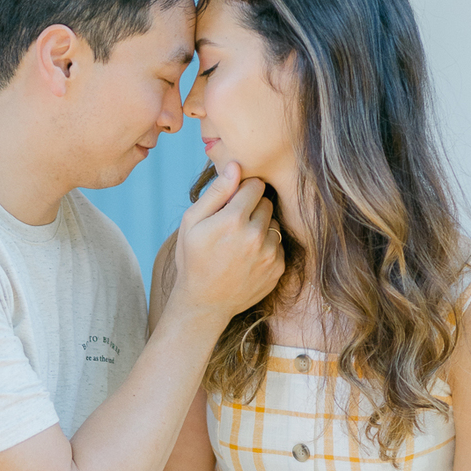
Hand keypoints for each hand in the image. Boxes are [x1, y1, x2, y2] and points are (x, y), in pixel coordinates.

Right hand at [172, 162, 284, 323]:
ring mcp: (269, 254)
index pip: (255, 184)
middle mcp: (256, 235)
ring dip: (262, 228)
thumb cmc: (193, 259)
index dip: (243, 191)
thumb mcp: (192, 222)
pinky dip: (267, 247)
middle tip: (234, 225)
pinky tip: (248, 258)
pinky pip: (278, 245)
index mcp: (233, 220)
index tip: (233, 202)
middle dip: (253, 208)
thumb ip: (215, 193)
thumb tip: (236, 166)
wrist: (204, 303)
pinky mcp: (277, 268)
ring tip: (241, 243)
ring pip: (274, 224)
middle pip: (267, 202)